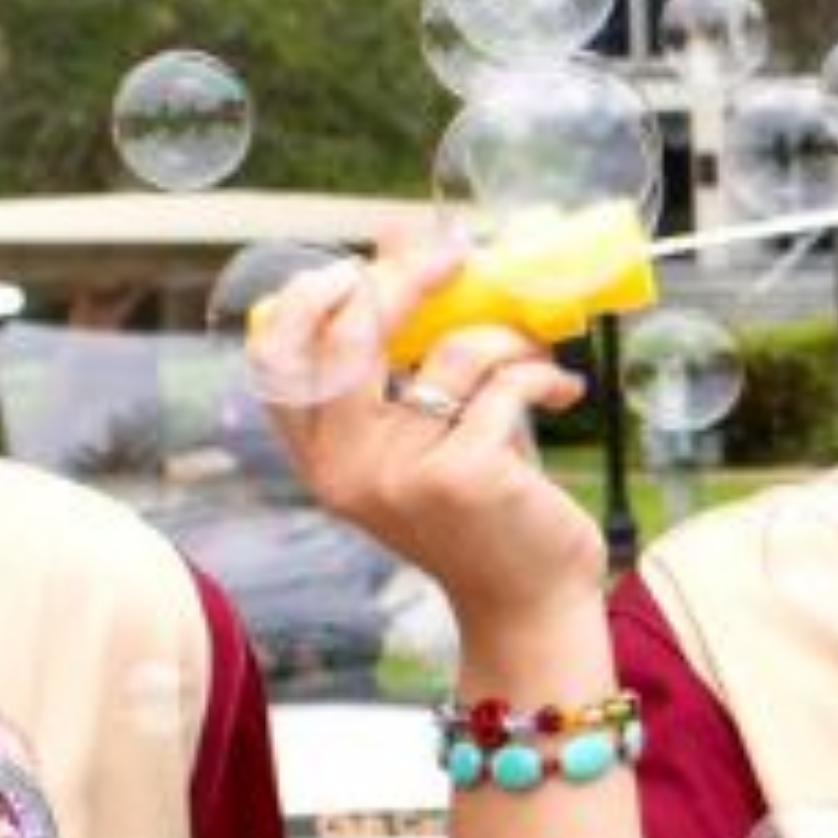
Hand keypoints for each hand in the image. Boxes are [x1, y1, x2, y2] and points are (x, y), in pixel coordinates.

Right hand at [252, 230, 611, 634]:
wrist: (528, 604)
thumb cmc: (480, 509)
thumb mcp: (427, 432)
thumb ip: (403, 353)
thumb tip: (397, 233)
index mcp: (323, 461)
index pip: (275, 363)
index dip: (305, 300)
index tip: (355, 268)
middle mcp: (348, 470)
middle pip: (349, 337)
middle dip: (404, 278)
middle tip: (455, 256)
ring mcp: (401, 476)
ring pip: (451, 353)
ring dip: (506, 334)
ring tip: (534, 350)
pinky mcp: (463, 476)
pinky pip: (504, 383)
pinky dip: (542, 373)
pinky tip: (562, 392)